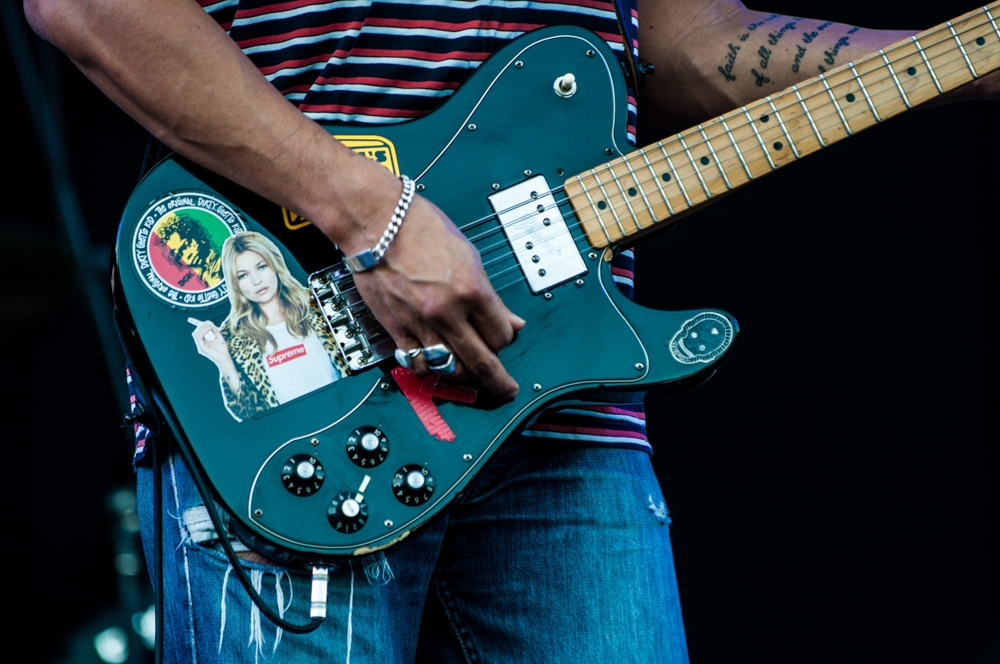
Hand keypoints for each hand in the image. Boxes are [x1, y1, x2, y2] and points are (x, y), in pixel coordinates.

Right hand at [192, 321, 233, 369]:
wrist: (224, 357)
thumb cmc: (222, 348)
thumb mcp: (218, 336)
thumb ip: (214, 330)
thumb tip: (209, 323)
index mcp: (204, 342)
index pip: (199, 333)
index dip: (201, 326)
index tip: (207, 322)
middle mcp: (201, 344)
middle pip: (196, 333)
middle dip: (201, 326)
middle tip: (208, 324)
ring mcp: (200, 346)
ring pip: (195, 334)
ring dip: (202, 328)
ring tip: (209, 327)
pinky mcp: (202, 348)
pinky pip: (198, 338)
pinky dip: (203, 332)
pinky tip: (208, 330)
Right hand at [351, 195, 524, 397]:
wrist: (376, 222)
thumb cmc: (421, 228)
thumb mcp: (469, 256)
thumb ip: (490, 296)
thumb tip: (511, 322)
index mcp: (471, 290)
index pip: (501, 337)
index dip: (506, 340)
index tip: (505, 339)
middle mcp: (447, 312)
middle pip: (482, 363)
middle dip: (499, 383)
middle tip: (507, 390)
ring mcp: (420, 324)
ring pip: (450, 370)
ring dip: (465, 378)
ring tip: (472, 378)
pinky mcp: (396, 329)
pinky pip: (418, 364)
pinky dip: (431, 371)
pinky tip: (437, 367)